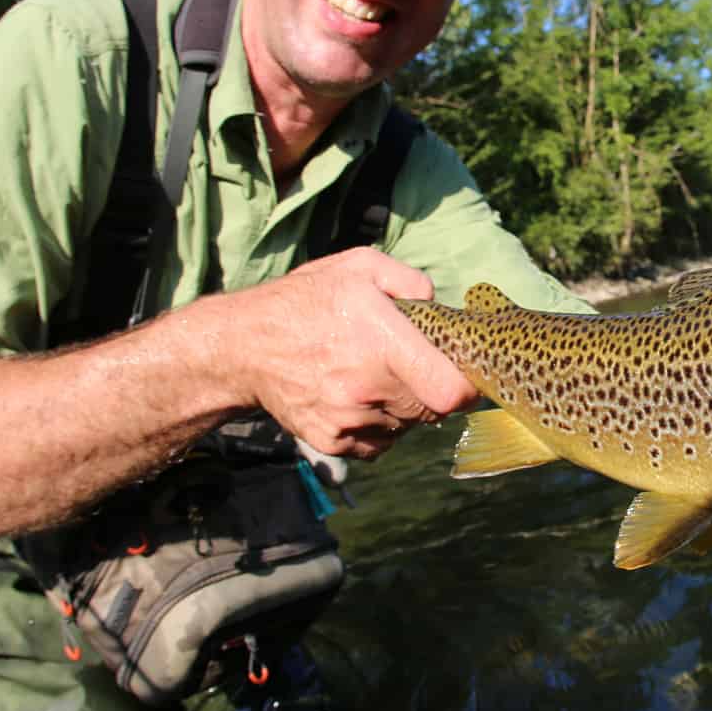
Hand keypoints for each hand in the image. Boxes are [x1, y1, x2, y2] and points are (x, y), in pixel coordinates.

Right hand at [224, 247, 477, 459]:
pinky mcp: (332, 442)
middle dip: (431, 389)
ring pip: (406, 426)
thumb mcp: (359, 267)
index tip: (463, 373)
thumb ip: (409, 281)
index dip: (467, 387)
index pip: (450, 392)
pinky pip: (379, 443)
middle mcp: (368, 389)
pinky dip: (379, 425)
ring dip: (404, 407)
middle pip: (432, 410)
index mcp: (383, 344)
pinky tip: (358, 396)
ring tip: (374, 375)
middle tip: (407, 364)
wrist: (244, 346)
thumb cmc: (305, 301)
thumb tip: (436, 303)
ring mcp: (349, 420)